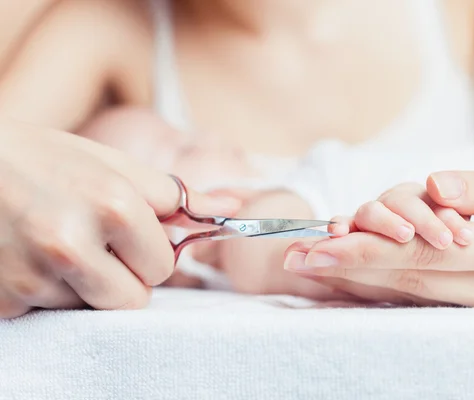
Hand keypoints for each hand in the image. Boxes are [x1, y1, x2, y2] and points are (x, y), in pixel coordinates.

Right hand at [0, 117, 239, 317]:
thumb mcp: (111, 164)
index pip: (163, 267)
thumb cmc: (44, 157)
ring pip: (92, 308)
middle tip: (98, 246)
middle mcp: (73, 243)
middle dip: (124, 277)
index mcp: (114, 204)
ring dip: (85, 286)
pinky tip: (31, 256)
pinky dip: (48, 292)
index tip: (130, 235)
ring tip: (59, 245)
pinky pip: (50, 312)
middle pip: (133, 299)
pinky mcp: (5, 298)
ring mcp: (34, 275)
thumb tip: (230, 209)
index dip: (150, 252)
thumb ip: (173, 194)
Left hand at [283, 163, 473, 306]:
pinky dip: (382, 288)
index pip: (417, 251)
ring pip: (405, 291)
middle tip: (294, 259)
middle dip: (343, 268)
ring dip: (355, 280)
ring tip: (310, 268)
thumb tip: (432, 187)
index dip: (364, 249)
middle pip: (400, 276)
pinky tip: (352, 281)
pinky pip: (421, 297)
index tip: (322, 246)